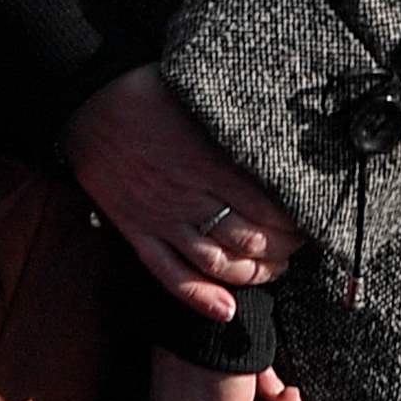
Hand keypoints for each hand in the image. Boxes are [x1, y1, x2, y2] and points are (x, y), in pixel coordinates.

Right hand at [61, 67, 302, 316]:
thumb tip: (282, 131)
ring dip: (253, 275)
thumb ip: (239, 123)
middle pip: (249, 240)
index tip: (310, 219)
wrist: (89, 100)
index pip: (268, 208)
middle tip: (299, 247)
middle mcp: (188, 195)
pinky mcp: (137, 230)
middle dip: (284, 251)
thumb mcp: (203, 98)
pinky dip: (199, 298)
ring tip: (274, 270)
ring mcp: (161, 218)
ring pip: (216, 263)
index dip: (297, 221)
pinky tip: (225, 310)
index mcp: (209, 161)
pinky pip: (169, 275)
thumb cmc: (149, 91)